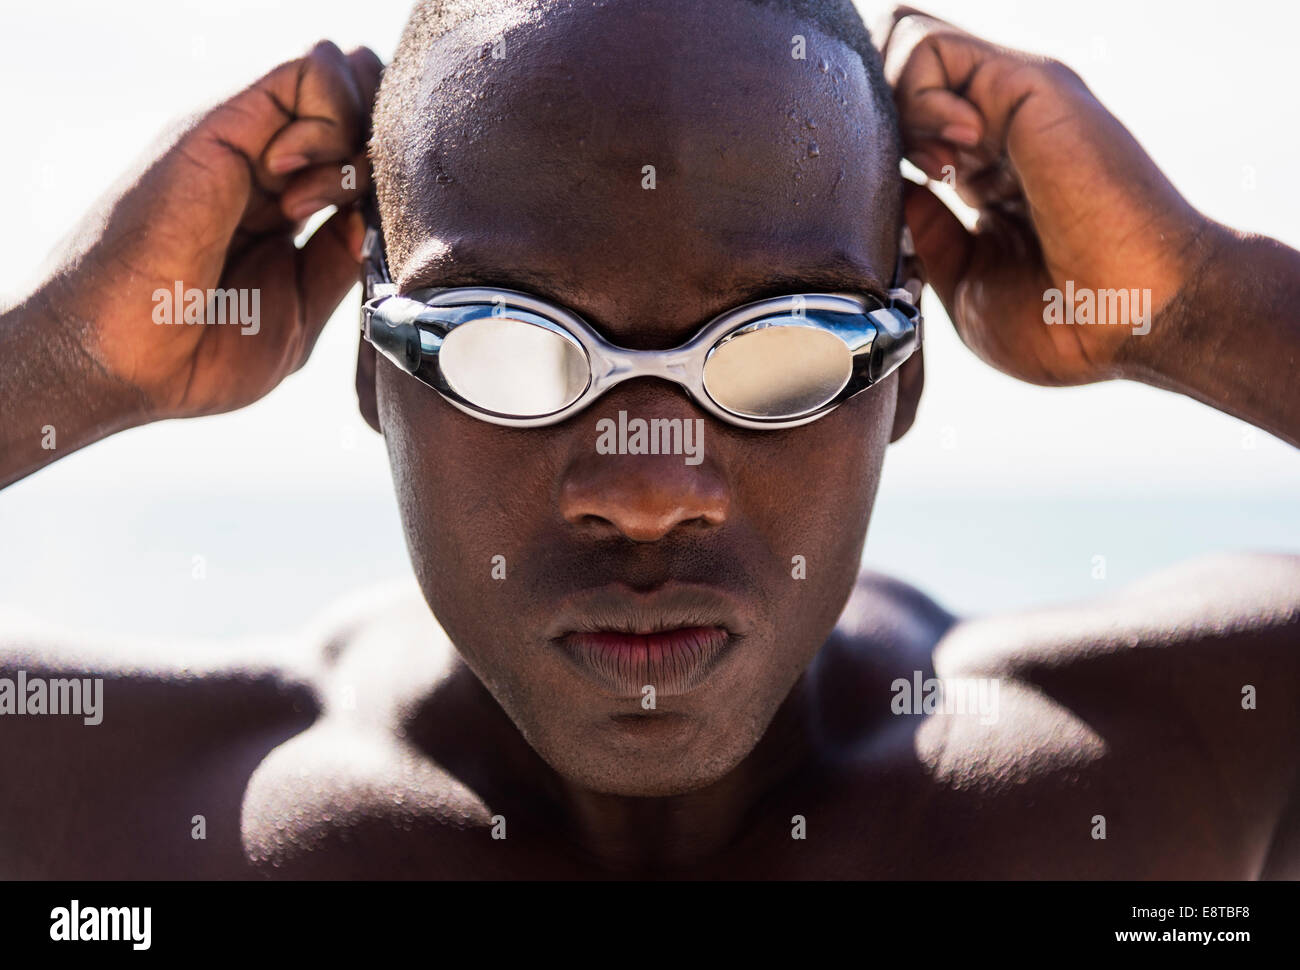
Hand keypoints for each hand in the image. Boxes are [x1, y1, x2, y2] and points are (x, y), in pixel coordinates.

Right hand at [32, 41, 382, 418]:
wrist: (126, 358)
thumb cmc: (200, 352)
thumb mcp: (298, 312)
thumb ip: (339, 258)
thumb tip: (373, 211)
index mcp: (285, 208)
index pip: (362, 153)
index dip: (388, 176)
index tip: (370, 232)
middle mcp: (267, 164)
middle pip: (360, 105)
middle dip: (381, 146)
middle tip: (347, 211)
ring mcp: (249, 140)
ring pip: (342, 80)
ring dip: (353, 138)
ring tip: (306, 208)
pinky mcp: (227, 123)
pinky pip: (310, 76)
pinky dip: (331, 122)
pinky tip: (294, 185)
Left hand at [881, 7, 1218, 385]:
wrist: (1135, 322)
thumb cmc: (1066, 326)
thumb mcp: (967, 288)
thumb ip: (927, 235)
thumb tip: (893, 190)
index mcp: (987, 174)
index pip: (904, 127)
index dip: (872, 158)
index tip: (892, 217)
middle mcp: (999, 128)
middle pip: (900, 77)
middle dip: (871, 119)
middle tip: (906, 182)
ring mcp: (1011, 102)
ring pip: (907, 49)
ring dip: (895, 110)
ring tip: (936, 171)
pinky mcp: (1026, 85)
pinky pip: (930, 51)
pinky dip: (913, 97)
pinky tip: (948, 157)